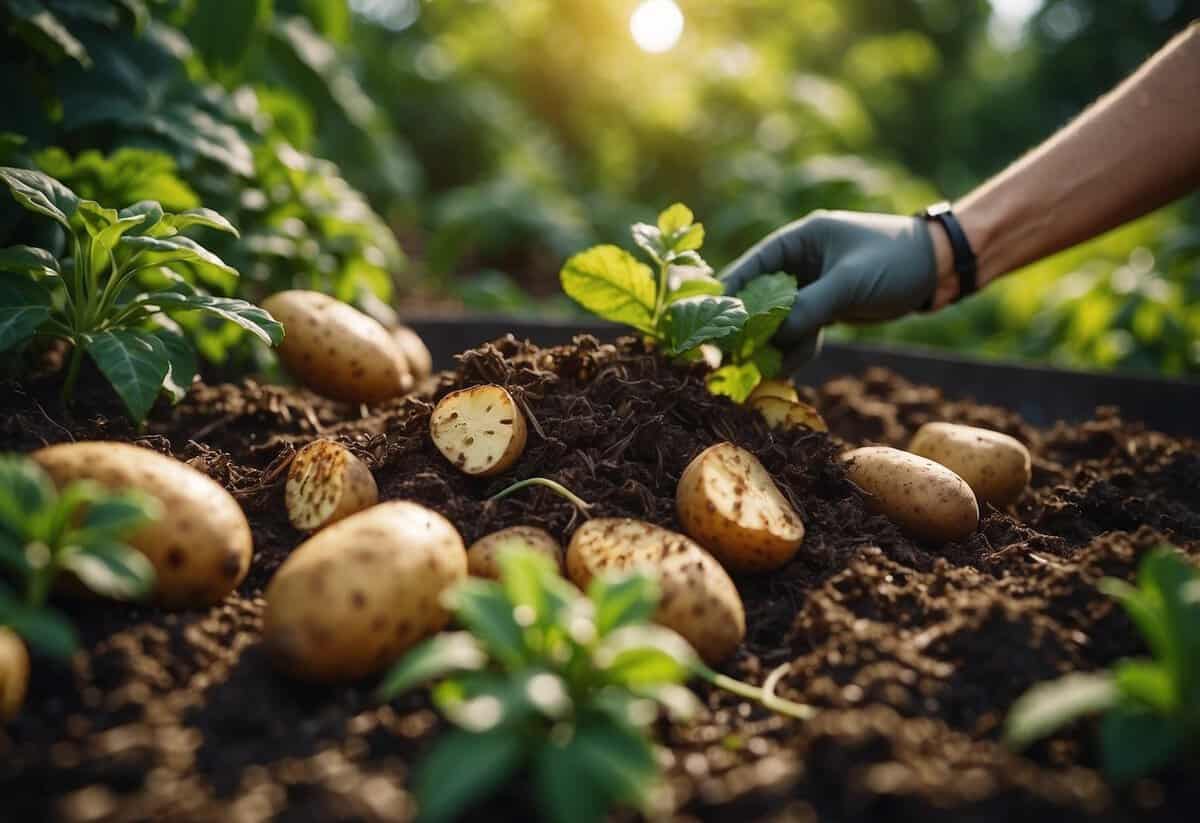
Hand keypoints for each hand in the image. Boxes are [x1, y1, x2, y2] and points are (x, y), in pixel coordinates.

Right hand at [721, 210, 947, 370]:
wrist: (938, 269)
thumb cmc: (896, 260)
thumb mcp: (851, 281)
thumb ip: (811, 306)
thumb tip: (772, 336)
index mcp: (798, 240)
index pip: (750, 267)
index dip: (729, 296)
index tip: (713, 325)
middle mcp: (798, 262)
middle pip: (758, 299)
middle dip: (748, 330)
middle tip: (731, 359)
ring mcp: (809, 287)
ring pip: (777, 321)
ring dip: (770, 347)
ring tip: (761, 373)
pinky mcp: (823, 308)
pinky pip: (798, 333)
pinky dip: (793, 351)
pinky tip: (785, 371)